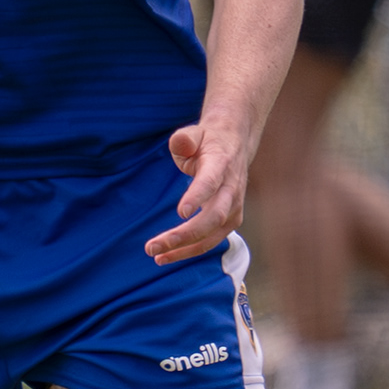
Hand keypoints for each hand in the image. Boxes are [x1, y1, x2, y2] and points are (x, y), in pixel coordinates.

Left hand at [146, 120, 247, 264]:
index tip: (180, 212)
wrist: (235, 144)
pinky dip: (191, 251)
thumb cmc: (207, 141)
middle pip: (212, 217)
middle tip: (153, 245)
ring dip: (184, 249)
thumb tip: (179, 145)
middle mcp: (231, 188)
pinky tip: (167, 255)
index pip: (211, 183)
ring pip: (212, 235)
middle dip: (183, 235)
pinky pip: (212, 240)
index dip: (198, 197)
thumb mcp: (194, 132)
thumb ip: (184, 139)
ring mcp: (234, 206)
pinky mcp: (232, 219)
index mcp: (221, 164)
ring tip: (156, 255)